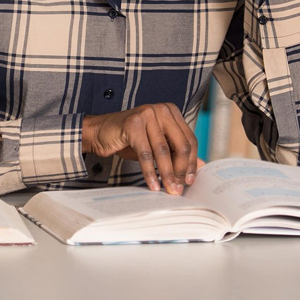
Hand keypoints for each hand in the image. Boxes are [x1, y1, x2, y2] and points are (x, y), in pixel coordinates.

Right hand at [82, 103, 199, 194]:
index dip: (191, 162)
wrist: (100, 132)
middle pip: (180, 145)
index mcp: (171, 112)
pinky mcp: (133, 124)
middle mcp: (162, 110)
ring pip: (163, 151)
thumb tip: (199, 166)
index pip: (189, 140)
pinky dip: (150, 172)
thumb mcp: (157, 145)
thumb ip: (176, 153)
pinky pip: (146, 153)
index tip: (189, 180)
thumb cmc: (129, 138)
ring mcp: (147, 114)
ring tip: (168, 189)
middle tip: (178, 188)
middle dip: (180, 170)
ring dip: (167, 174)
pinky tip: (153, 184)